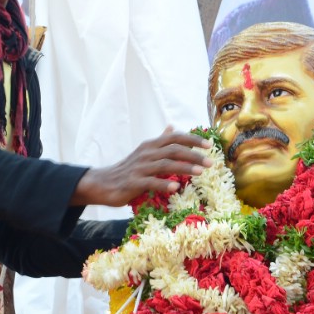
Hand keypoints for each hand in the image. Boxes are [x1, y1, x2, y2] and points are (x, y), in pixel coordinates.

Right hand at [71, 127, 211, 206]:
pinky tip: (176, 187)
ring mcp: (140, 168)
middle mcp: (147, 153)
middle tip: (210, 162)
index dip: (193, 140)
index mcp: (151, 145)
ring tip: (200, 172)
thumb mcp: (145, 152)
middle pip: (174, 149)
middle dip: (194, 154)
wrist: (103, 183)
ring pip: (165, 164)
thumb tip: (172, 127)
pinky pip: (151, 182)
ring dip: (184, 167)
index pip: (175, 138)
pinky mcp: (133, 182)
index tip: (209, 145)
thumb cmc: (128, 169)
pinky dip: (164, 183)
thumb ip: (160, 141)